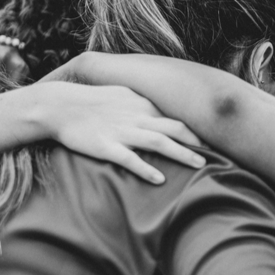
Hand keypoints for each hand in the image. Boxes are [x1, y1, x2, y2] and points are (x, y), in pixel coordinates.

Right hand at [31, 81, 205, 183]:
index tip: (213, 140)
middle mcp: (136, 116)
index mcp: (141, 104)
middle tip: (216, 154)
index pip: (175, 117)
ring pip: (159, 142)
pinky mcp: (105, 146)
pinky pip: (130, 159)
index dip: (196, 129)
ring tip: (199, 165)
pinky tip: (160, 180)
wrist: (59, 106)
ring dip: (182, 154)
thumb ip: (143, 103)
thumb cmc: (90, 101)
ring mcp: (121, 131)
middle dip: (197, 141)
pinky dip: (146, 169)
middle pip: (174, 128)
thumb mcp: (121, 94)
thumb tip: (161, 113)